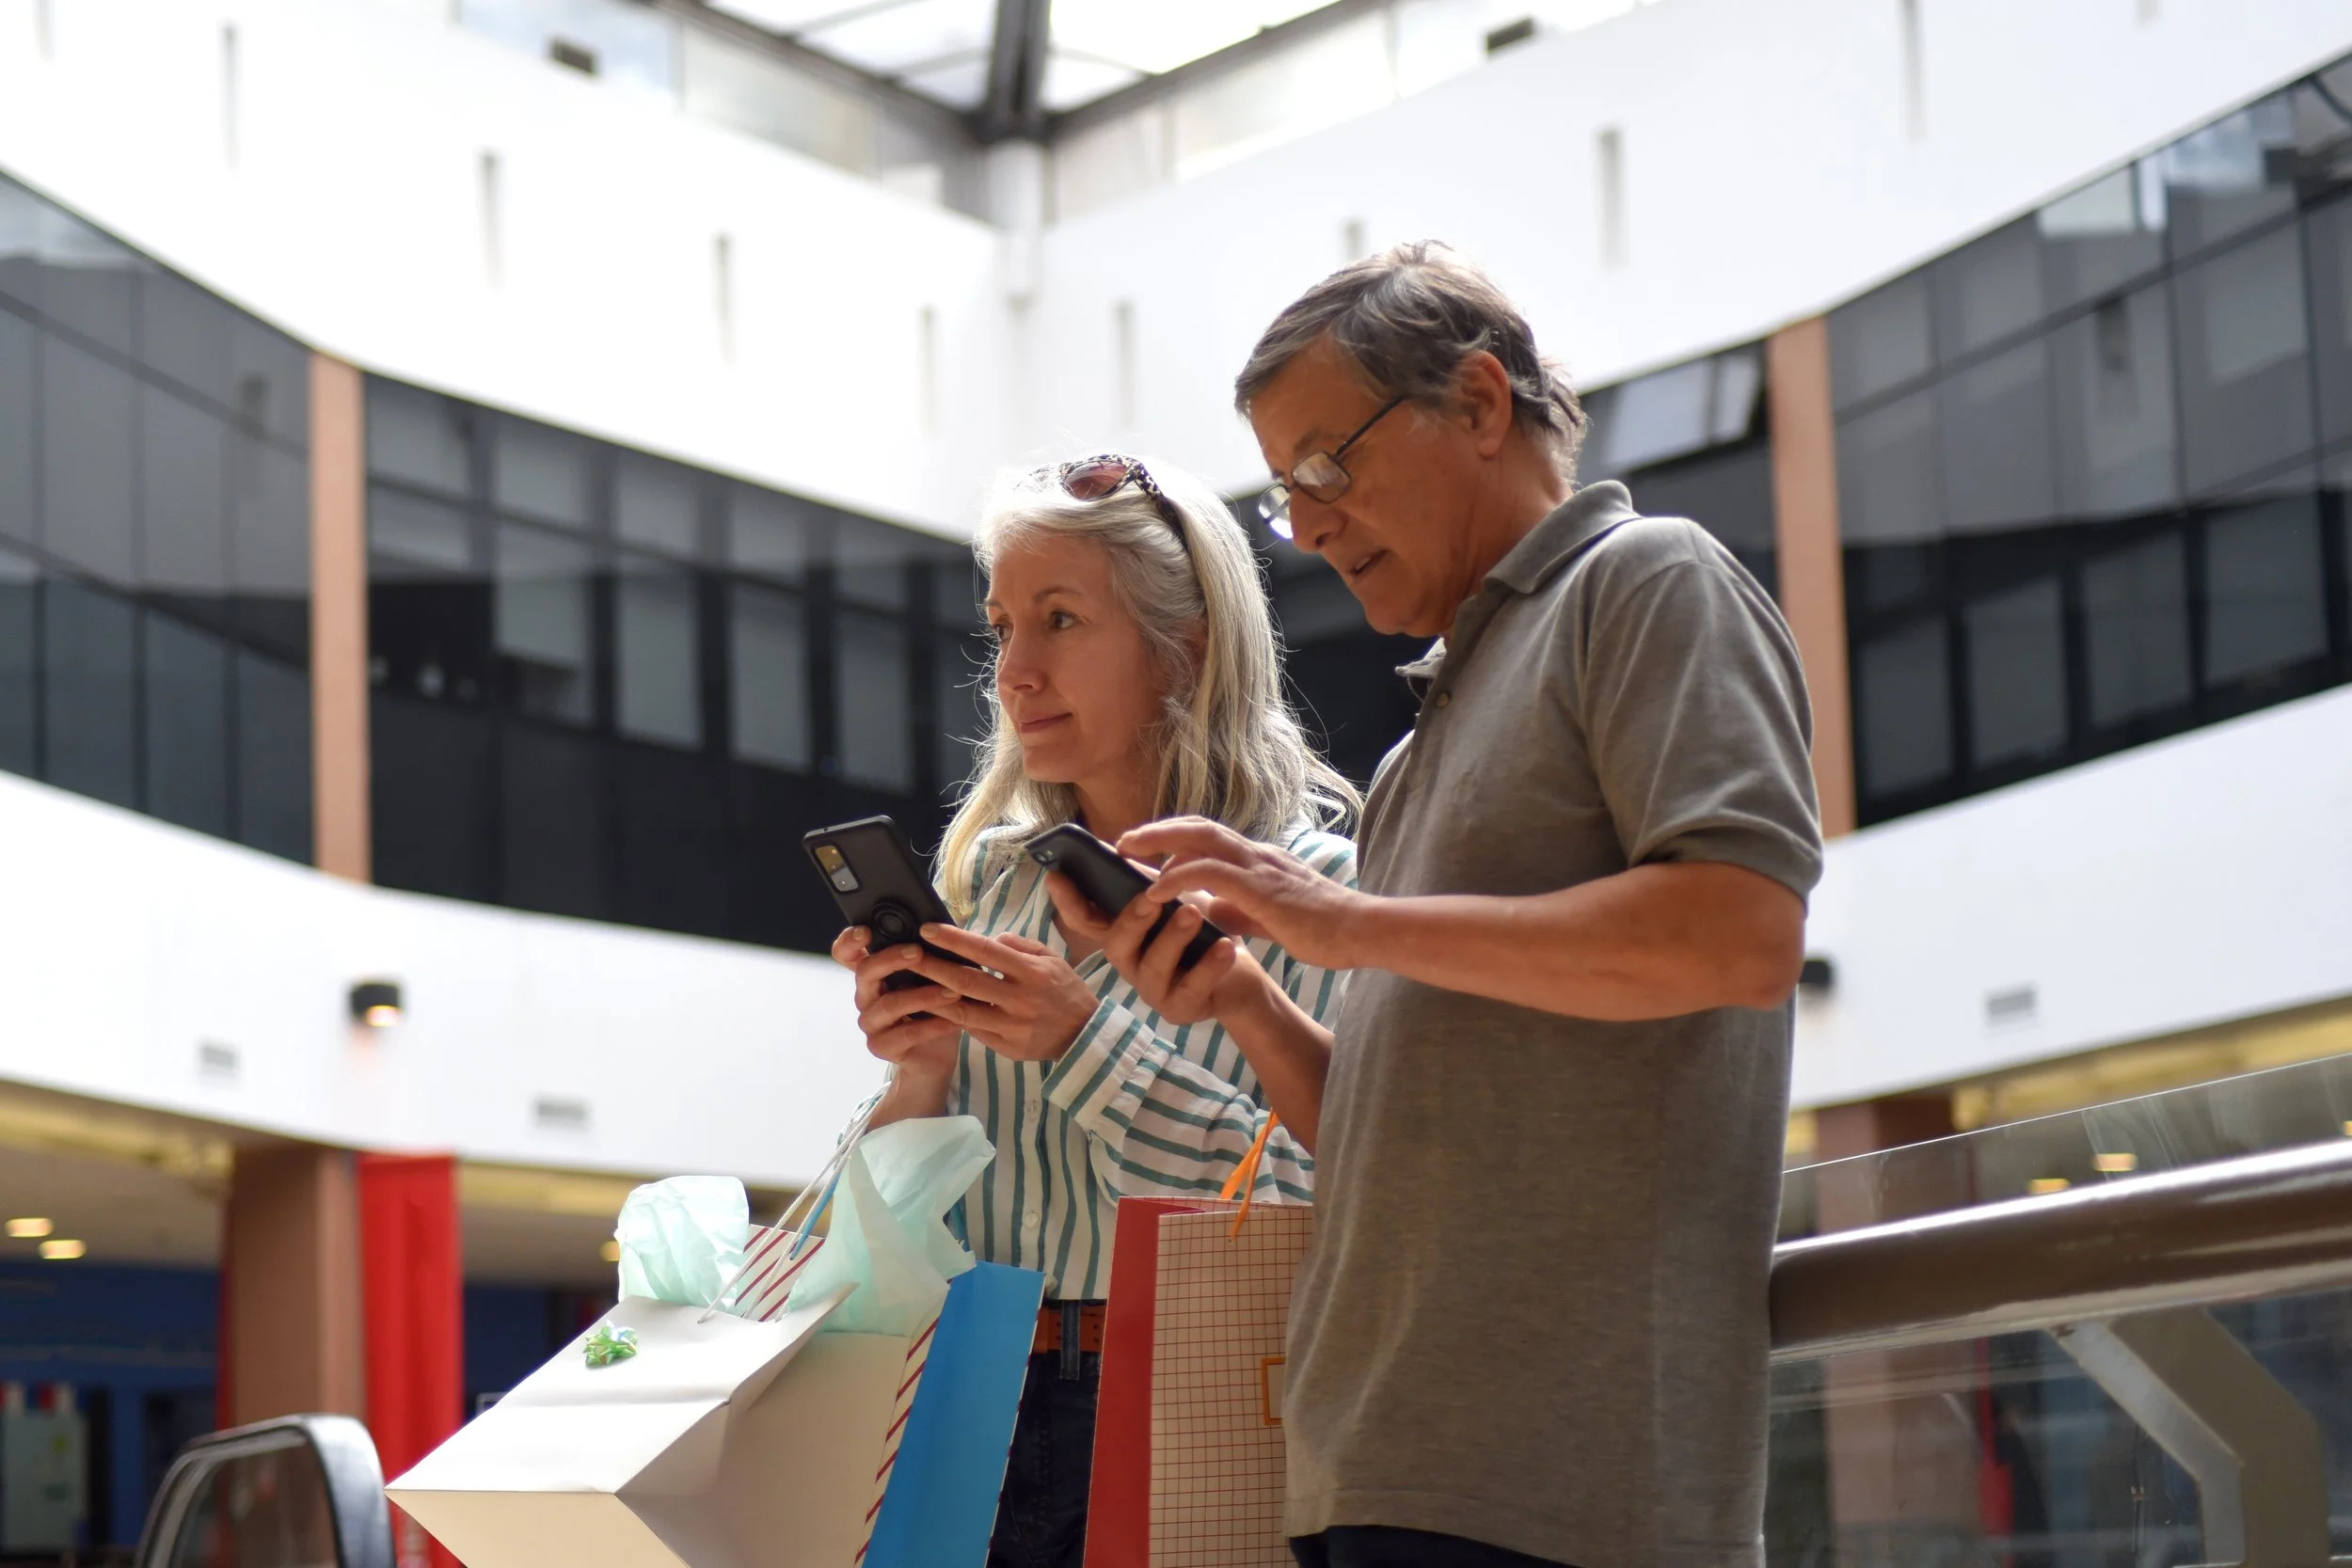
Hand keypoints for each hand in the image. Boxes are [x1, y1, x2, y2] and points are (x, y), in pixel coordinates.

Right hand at [832, 926, 959, 1104]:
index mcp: (874, 973)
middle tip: (918, 952)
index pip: (846, 953)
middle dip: (891, 958)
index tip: (866, 930)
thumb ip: (931, 953)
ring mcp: (871, 1022)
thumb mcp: (935, 976)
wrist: (937, 1053)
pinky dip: (932, 1027)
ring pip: (889, 1004)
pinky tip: (954, 1022)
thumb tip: (944, 925)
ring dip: (923, 996)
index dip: (849, 940)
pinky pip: (905, 1034)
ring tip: (953, 992)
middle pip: (865, 971)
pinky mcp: (881, 1046)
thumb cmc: (935, 1006)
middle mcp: (866, 995)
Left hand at [903, 923, 1102, 1063]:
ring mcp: (1011, 1026)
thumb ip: (1020, 947)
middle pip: (966, 981)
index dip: (954, 940)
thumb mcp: (1052, 959)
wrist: (1085, 1036)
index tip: (929, 930)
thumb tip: (990, 938)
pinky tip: (933, 1008)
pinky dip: (952, 1019)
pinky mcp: (1006, 1047)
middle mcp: (1019, 999)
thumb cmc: (1066, 992)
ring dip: (932, 997)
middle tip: (907, 954)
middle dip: (932, 966)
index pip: (985, 951)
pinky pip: (973, 1031)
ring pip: (962, 1011)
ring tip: (910, 984)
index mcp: (1032, 972)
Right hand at [1044, 871, 1267, 1028]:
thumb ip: (1144, 882)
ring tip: (1195, 913)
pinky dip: (1209, 966)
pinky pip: (1192, 988)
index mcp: (1122, 936)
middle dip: (1131, 920)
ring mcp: (1153, 990)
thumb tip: (1118, 845)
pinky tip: (1227, 946)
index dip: (1068, 901)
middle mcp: (1130, 964)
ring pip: (1153, 965)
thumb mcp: (1173, 900)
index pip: (1086, 919)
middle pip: (1115, 945)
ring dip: (1173, 937)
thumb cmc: (1201, 933)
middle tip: (1151, 897)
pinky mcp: (1181, 1008)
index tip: (1056, 876)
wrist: (1239, 975)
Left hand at [1117, 818, 1368, 971]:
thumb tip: (1212, 910)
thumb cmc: (1324, 928)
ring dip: (1158, 844)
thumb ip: (1242, 910)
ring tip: (1127, 855)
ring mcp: (1260, 867)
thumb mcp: (1272, 917)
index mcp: (1260, 861)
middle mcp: (1257, 855)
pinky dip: (1178, 876)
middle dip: (1158, 830)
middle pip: (1198, 827)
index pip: (1210, 837)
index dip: (1176, 838)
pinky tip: (1155, 890)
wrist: (1362, 932)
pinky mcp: (1261, 888)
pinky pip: (1209, 873)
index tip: (1146, 847)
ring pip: (1200, 839)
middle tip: (1124, 841)